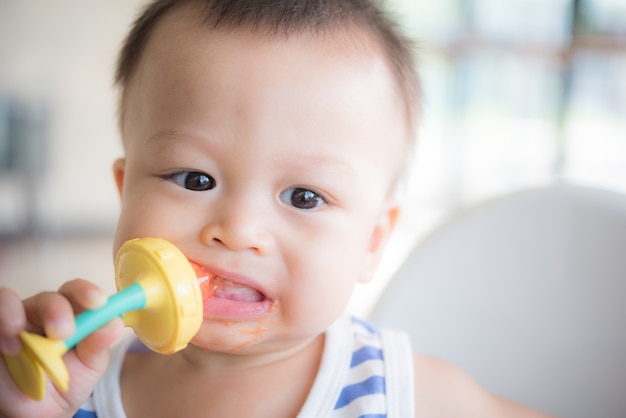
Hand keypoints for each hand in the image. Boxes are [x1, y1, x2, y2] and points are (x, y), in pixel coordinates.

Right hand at [0, 280, 122, 417]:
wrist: (38, 412)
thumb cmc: (67, 381)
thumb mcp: (88, 366)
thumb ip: (98, 345)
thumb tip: (114, 323)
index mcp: (74, 316)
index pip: (80, 294)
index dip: (88, 292)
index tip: (99, 302)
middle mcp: (43, 314)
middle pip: (49, 297)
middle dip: (57, 310)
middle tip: (63, 332)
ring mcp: (17, 322)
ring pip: (12, 301)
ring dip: (17, 314)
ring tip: (22, 339)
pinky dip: (3, 324)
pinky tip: (11, 346)